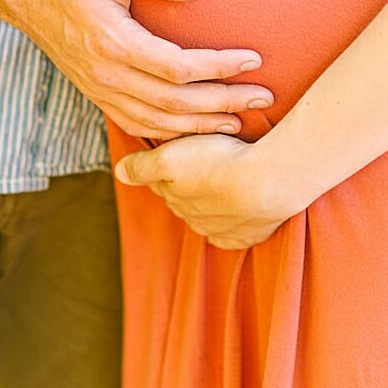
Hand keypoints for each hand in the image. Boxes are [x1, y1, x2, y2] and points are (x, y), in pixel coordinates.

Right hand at [17, 0, 273, 140]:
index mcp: (113, 42)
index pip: (178, 68)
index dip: (219, 67)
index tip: (253, 59)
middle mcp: (106, 74)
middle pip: (175, 103)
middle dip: (224, 103)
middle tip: (264, 97)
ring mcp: (100, 89)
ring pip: (158, 123)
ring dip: (202, 126)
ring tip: (240, 121)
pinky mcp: (97, 94)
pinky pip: (137, 125)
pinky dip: (170, 134)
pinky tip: (196, 131)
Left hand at [114, 133, 306, 249]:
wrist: (268, 179)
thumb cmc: (219, 163)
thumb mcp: (171, 157)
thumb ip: (142, 167)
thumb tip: (119, 173)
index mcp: (174, 199)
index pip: (161, 184)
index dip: (165, 166)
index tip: (173, 151)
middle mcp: (195, 219)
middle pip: (186, 201)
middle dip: (189, 185)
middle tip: (202, 161)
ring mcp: (223, 230)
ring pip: (210, 217)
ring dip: (213, 202)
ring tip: (223, 182)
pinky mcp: (251, 235)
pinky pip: (236, 236)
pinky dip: (233, 227)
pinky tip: (236, 217)